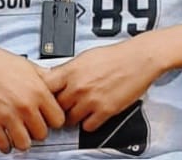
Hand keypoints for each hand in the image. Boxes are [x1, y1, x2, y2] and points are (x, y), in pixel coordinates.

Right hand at [0, 34, 64, 152]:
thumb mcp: (27, 64)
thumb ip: (43, 77)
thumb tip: (53, 83)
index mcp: (38, 90)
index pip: (58, 119)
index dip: (53, 120)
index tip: (48, 120)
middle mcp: (25, 104)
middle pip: (42, 134)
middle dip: (37, 131)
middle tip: (32, 126)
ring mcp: (8, 115)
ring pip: (24, 144)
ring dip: (22, 141)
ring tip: (20, 135)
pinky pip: (3, 144)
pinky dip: (5, 146)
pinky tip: (5, 140)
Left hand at [42, 38, 159, 131]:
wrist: (137, 59)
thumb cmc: (114, 55)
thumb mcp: (84, 57)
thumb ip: (68, 69)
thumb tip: (56, 77)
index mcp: (71, 70)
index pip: (45, 87)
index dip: (44, 93)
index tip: (47, 95)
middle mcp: (78, 86)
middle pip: (56, 106)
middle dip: (60, 106)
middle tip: (65, 105)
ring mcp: (90, 100)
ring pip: (70, 119)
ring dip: (73, 116)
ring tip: (79, 109)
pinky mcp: (105, 111)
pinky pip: (87, 126)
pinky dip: (88, 123)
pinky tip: (92, 114)